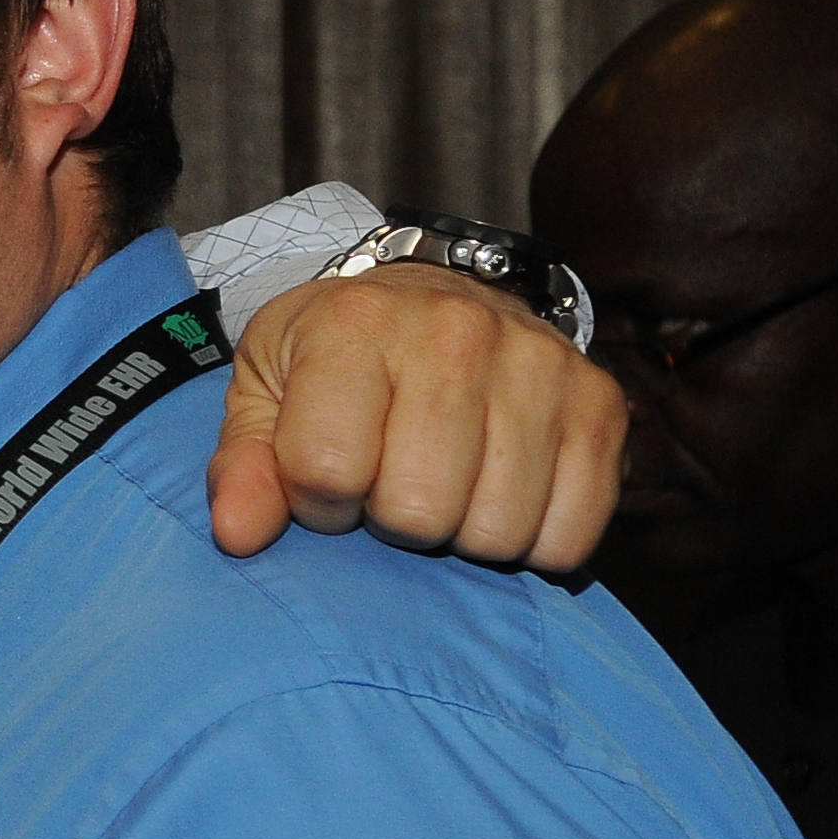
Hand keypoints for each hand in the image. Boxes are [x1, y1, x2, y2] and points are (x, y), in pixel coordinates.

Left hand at [210, 261, 622, 569]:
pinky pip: (572, 530)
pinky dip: (533, 539)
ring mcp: (538, 365)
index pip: (327, 470)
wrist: (430, 299)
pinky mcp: (600, 402)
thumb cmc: (334, 356)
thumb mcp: (265, 395)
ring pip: (496, 529)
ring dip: (461, 531)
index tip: (327, 477)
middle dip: (391, 519)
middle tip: (391, 480)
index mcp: (356, 325)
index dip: (317, 501)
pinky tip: (501, 494)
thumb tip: (238, 535)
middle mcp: (455, 333)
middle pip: (418, 509)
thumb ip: (244, 466)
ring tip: (445, 481)